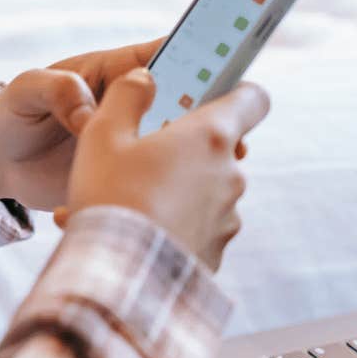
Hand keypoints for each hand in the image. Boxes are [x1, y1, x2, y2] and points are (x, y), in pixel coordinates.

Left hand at [0, 38, 247, 209]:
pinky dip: (167, 194)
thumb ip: (56, 88)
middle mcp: (136, 106)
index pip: (168, 55)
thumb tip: (88, 114)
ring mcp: (138, 143)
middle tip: (229, 141)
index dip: (202, 57)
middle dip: (213, 117)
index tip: (228, 68)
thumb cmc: (12, 113)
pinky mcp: (131, 178)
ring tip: (209, 179)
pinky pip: (159, 182)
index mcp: (117, 72)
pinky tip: (163, 210)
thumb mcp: (27, 90)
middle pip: (190, 103)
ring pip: (184, 147)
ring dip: (198, 160)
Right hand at [56, 69, 269, 270]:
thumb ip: (127, 95)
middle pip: (216, 149)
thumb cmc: (111, 197)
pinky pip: (193, 230)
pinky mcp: (215, 253)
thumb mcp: (103, 133)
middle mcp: (231, 176)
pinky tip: (126, 235)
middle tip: (135, 161)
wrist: (118, 279)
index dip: (237, 92)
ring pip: (200, 192)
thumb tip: (146, 78)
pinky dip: (167, 228)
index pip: (253, 99)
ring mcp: (228, 218)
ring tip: (117, 206)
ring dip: (168, 193)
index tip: (214, 95)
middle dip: (180, 152)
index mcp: (211, 136)